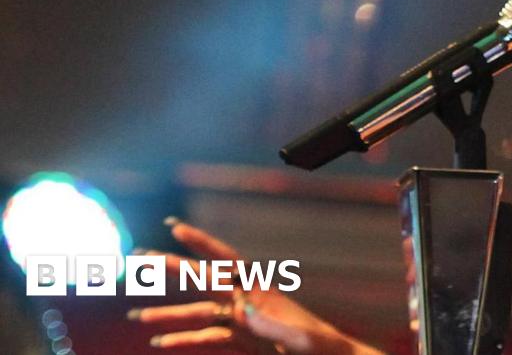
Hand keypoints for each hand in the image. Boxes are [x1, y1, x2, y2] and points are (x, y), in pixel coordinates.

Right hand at [128, 219, 384, 353]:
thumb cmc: (319, 345)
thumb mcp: (297, 337)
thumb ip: (271, 323)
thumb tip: (241, 310)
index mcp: (259, 291)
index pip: (225, 261)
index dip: (201, 243)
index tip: (175, 227)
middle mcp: (245, 301)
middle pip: (202, 280)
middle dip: (171, 269)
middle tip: (138, 258)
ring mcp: (241, 320)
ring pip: (196, 313)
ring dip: (166, 315)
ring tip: (135, 317)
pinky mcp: (242, 340)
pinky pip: (205, 338)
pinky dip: (182, 340)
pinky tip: (160, 345)